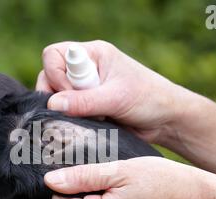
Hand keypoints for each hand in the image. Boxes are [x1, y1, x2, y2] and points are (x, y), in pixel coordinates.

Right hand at [36, 40, 191, 143]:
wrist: (165, 120)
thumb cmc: (148, 99)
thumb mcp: (116, 98)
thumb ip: (84, 101)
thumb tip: (52, 104)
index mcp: (93, 54)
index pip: (54, 55)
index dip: (55, 75)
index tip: (70, 93)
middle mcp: (85, 69)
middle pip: (49, 76)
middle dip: (58, 96)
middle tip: (79, 111)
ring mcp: (84, 89)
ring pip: (56, 97)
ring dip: (67, 111)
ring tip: (91, 119)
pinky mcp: (86, 108)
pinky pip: (66, 113)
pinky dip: (71, 121)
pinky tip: (88, 126)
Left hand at [43, 157, 201, 198]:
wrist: (191, 196)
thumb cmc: (159, 179)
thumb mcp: (118, 170)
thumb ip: (82, 176)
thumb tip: (50, 181)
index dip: (61, 188)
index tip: (77, 172)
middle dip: (72, 192)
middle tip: (93, 173)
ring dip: (85, 196)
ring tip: (105, 179)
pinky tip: (112, 189)